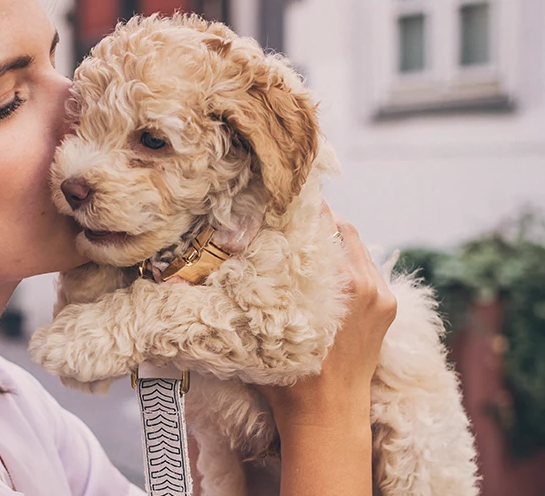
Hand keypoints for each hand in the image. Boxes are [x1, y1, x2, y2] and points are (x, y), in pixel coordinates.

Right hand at [258, 202, 397, 431]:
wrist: (329, 416)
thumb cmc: (290, 377)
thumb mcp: (268, 323)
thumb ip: (259, 284)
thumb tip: (224, 254)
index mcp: (341, 283)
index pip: (323, 223)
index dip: (301, 206)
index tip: (280, 196)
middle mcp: (367, 283)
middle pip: (342, 228)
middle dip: (315, 219)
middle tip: (287, 214)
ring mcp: (381, 294)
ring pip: (356, 245)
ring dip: (331, 238)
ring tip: (303, 238)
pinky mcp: (387, 306)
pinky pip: (366, 267)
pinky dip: (346, 259)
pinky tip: (323, 267)